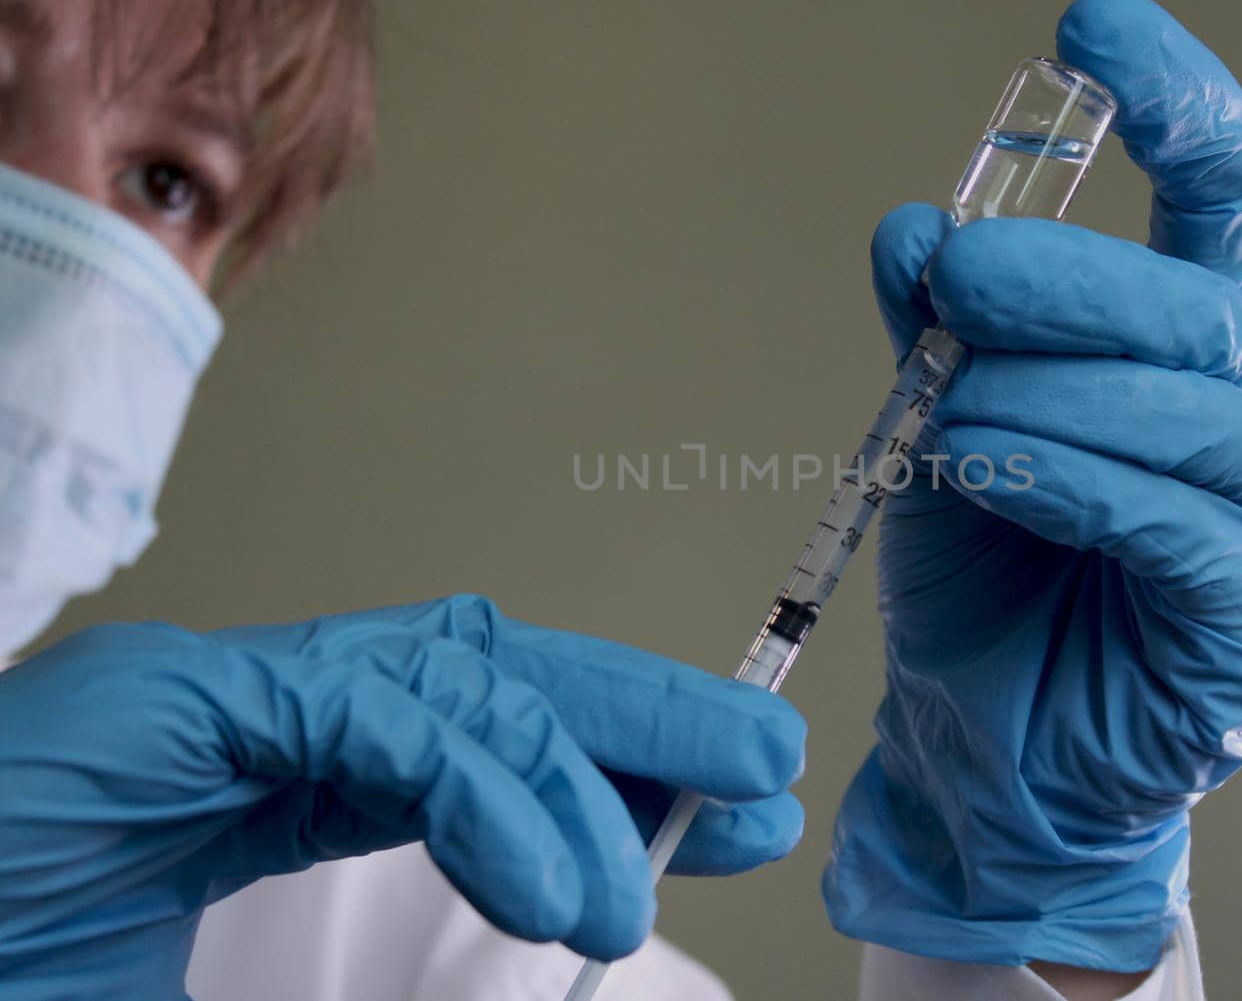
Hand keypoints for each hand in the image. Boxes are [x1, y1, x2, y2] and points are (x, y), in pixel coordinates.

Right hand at [0, 595, 804, 996]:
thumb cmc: (27, 955)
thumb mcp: (230, 984)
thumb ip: (360, 977)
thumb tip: (538, 958)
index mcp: (274, 777)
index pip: (476, 738)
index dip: (604, 767)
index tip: (715, 816)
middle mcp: (259, 714)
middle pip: (494, 678)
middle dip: (639, 720)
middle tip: (765, 770)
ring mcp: (212, 698)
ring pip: (461, 674)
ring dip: (596, 747)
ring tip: (702, 832)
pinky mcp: (166, 703)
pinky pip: (383, 719)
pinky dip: (492, 789)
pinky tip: (569, 880)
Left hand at [823, 0, 1241, 972]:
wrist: (988, 751)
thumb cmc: (985, 587)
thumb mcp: (942, 431)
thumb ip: (941, 337)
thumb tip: (916, 227)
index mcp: (1202, 357)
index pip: (1224, 202)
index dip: (1174, 102)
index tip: (1094, 28)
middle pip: (1199, 308)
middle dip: (1070, 278)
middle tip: (963, 276)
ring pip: (1192, 412)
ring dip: (1054, 395)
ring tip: (953, 413)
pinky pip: (1178, 522)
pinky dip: (1073, 481)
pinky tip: (990, 467)